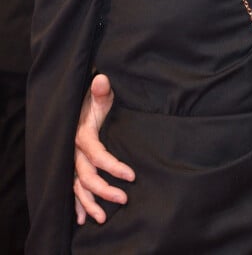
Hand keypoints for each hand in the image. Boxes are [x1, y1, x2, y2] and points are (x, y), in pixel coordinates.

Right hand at [74, 74, 134, 224]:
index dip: (113, 166)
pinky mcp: (72, 166)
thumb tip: (102, 80)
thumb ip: (102, 91)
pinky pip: (71, 188)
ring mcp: (71, 160)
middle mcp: (73, 151)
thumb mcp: (101, 94)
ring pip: (76, 186)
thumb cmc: (96, 99)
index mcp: (82, 134)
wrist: (80, 103)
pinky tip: (82, 218)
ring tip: (103, 219)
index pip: (97, 155)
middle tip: (124, 199)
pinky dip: (76, 204)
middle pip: (86, 175)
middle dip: (104, 190)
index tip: (131, 175)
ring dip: (89, 203)